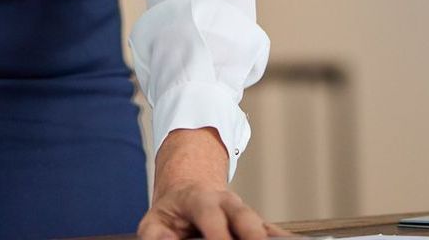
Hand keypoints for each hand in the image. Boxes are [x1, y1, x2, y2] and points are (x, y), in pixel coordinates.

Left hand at [138, 183, 289, 239]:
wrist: (189, 193)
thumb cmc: (172, 215)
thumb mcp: (153, 222)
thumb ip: (156, 237)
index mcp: (200, 200)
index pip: (210, 215)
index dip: (218, 234)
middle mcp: (228, 204)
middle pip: (245, 217)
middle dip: (253, 237)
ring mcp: (245, 214)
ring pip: (263, 226)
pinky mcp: (256, 228)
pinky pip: (274, 235)